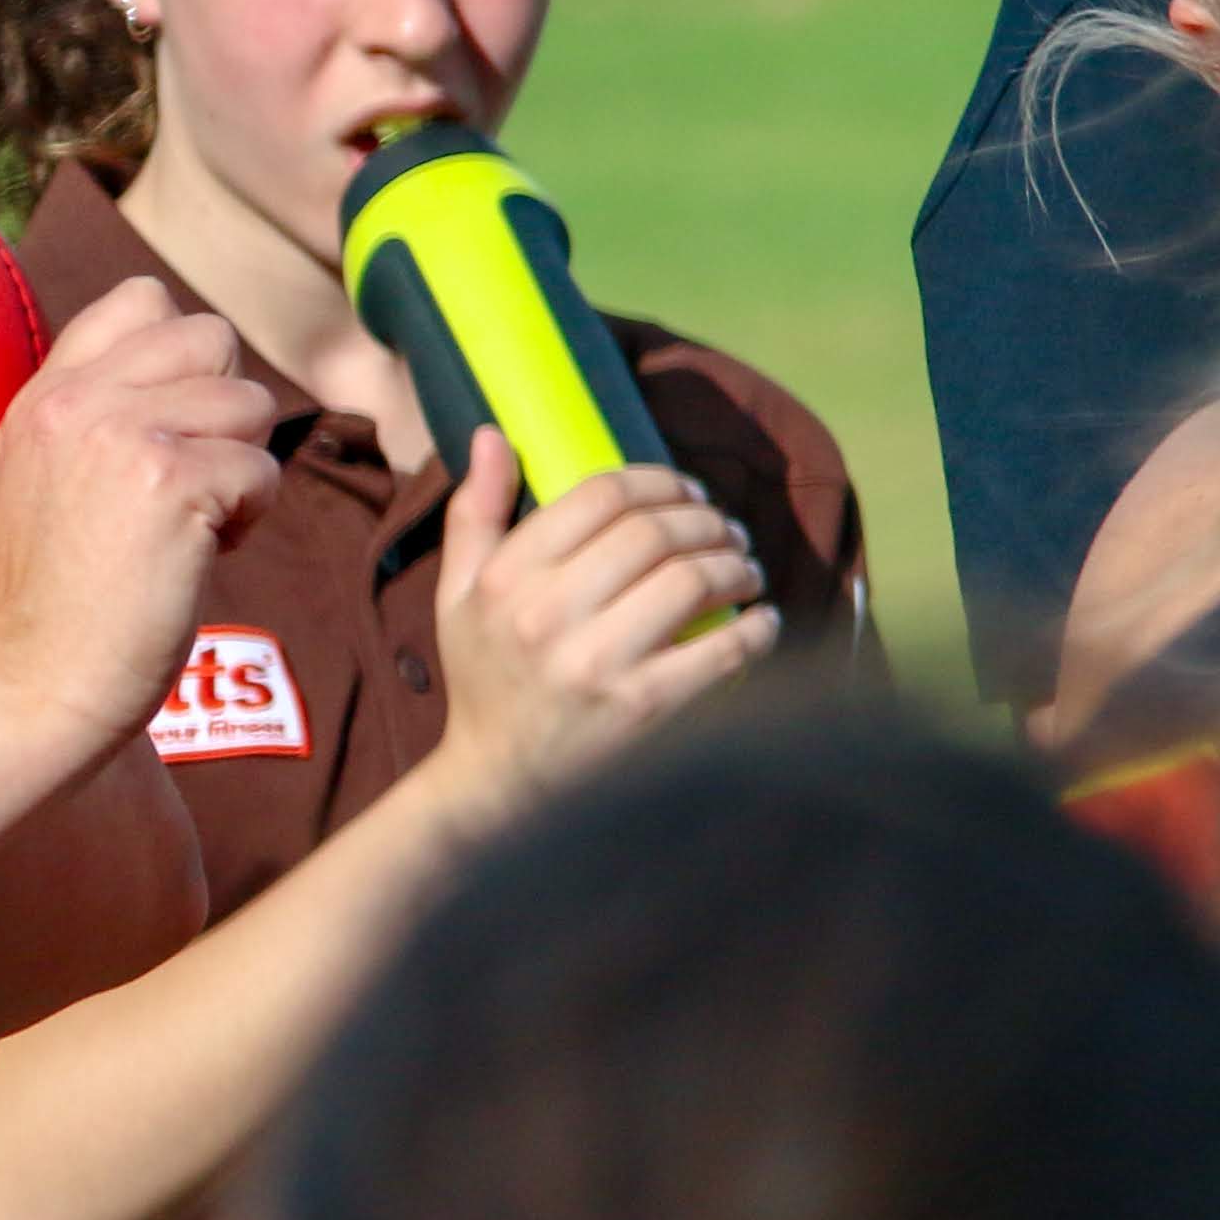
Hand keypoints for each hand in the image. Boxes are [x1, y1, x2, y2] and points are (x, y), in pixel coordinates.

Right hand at [0, 283, 284, 744]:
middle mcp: (79, 398)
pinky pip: (262, 470)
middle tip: (187, 481)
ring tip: (190, 526)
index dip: (182, 358)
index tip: (165, 429)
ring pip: (250, 401)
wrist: (29, 684)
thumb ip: (90, 418)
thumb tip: (191, 385)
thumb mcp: (35, 479)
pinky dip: (249, 520)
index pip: (140, 299)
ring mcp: (123, 433)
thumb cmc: (44, 606)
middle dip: (223, 409)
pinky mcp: (171, 482)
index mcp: (44, 394)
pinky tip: (199, 558)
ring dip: (240, 468)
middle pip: (211, 337)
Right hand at [428, 430, 776, 807]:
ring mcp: (597, 663)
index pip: (600, 496)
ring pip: (692, 580)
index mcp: (506, 579)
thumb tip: (493, 434)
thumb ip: (475, 513)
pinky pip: (721, 650)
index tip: (686, 491)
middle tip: (728, 528)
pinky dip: (755, 628)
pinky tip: (761, 619)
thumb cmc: (485, 679)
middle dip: (707, 519)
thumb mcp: (458, 595)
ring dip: (735, 564)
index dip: (658, 480)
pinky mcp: (643, 708)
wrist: (498, 786)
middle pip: (654, 531)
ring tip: (745, 566)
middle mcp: (548, 615)